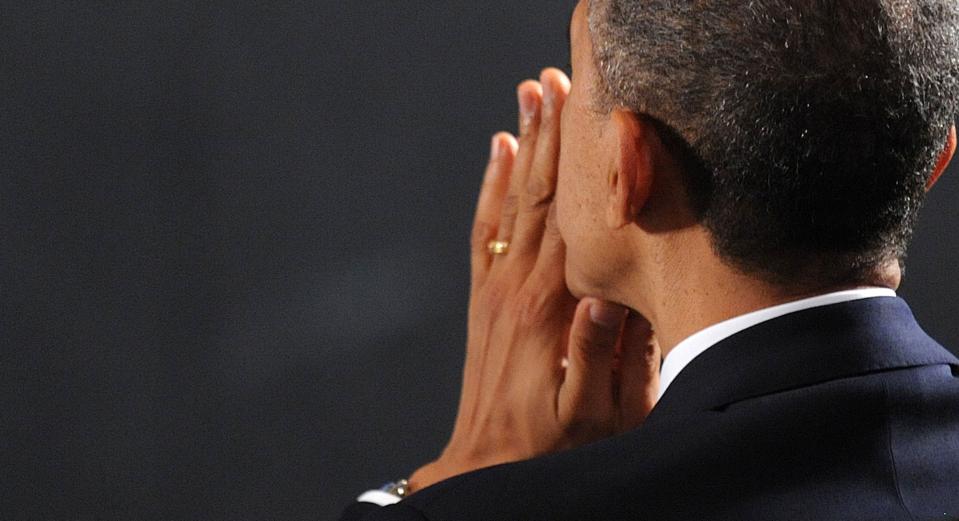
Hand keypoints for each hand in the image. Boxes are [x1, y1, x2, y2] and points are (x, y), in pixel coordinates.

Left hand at [408, 69, 660, 491]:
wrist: (484, 465)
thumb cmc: (550, 446)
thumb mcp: (596, 416)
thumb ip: (607, 357)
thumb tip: (611, 294)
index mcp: (551, 310)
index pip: (569, 223)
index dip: (577, 166)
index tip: (586, 114)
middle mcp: (518, 288)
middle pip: (537, 196)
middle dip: (548, 136)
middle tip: (555, 80)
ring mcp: (496, 289)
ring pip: (510, 202)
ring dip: (521, 146)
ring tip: (531, 95)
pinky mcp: (484, 297)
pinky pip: (485, 230)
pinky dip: (490, 186)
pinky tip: (498, 151)